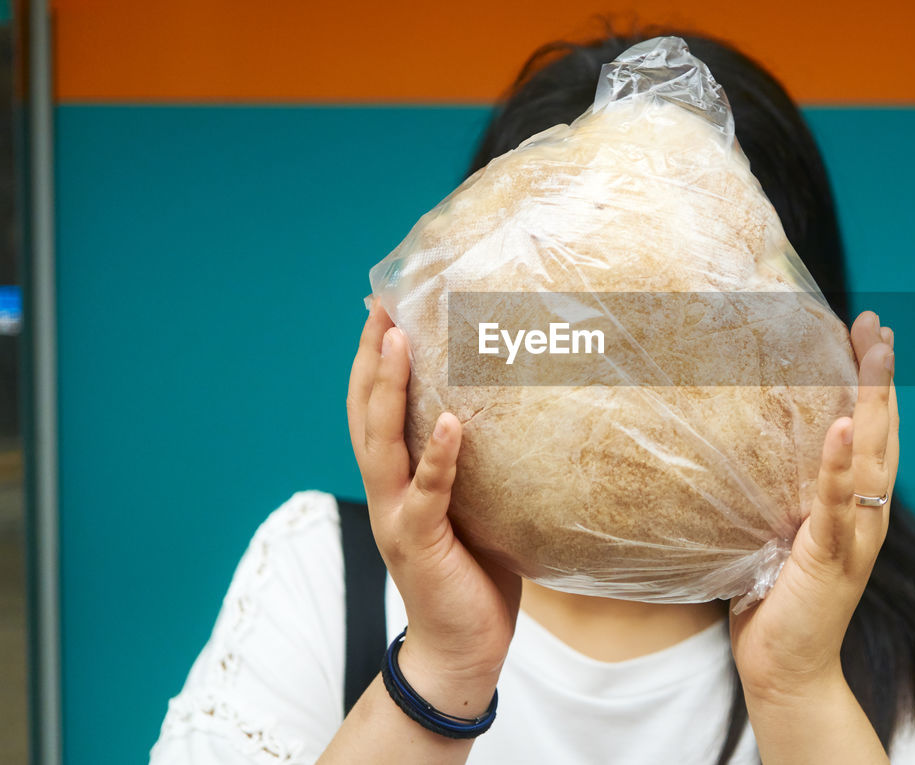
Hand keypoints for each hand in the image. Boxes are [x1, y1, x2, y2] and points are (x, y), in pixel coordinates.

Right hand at [346, 301, 520, 716]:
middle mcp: (385, 491)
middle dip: (372, 357)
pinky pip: (428, 493)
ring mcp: (396, 516)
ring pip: (382, 442)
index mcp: (395, 480)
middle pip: (365, 412)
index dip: (374, 359)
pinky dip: (439, 457)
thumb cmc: (474, 572)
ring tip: (399, 340)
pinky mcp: (420, 543)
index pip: (374, 409)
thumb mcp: (474, 504)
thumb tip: (510, 409)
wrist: (463, 648)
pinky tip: (452, 423)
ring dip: (389, 389)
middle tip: (382, 305)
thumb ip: (473, 463)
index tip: (383, 307)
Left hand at [729, 310, 897, 702]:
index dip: (874, 383)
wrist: (785, 672)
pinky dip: (837, 462)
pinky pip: (834, 504)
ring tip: (874, 352)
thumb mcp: (777, 534)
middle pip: (882, 434)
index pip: (871, 434)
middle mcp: (865, 518)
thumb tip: (746, 447)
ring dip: (873, 401)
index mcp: (853, 509)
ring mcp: (853, 538)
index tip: (869, 334)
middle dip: (881, 377)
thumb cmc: (774, 603)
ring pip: (870, 457)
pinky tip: (841, 422)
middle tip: (877, 326)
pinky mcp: (829, 560)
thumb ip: (781, 495)